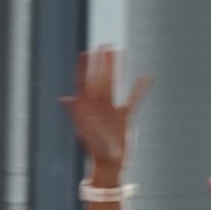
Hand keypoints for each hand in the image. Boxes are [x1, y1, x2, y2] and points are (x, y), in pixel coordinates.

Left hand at [61, 47, 149, 180]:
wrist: (109, 165)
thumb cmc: (94, 150)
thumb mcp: (84, 130)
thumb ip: (76, 112)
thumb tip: (65, 98)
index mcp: (87, 107)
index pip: (84, 82)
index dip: (83, 67)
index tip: (85, 53)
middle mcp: (99, 105)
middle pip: (100, 78)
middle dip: (102, 62)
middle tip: (105, 44)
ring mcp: (112, 110)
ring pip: (115, 84)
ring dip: (117, 68)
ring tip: (120, 52)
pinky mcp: (124, 117)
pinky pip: (134, 99)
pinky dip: (140, 89)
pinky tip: (145, 77)